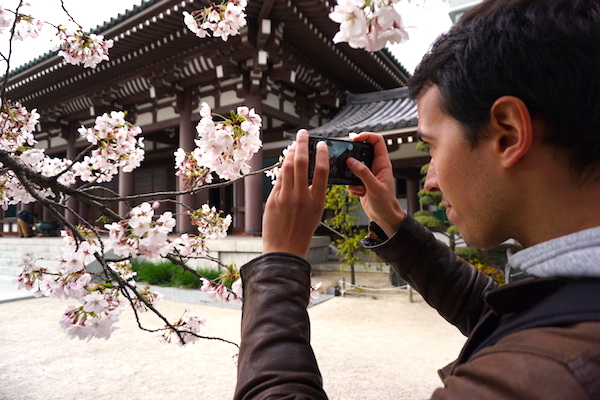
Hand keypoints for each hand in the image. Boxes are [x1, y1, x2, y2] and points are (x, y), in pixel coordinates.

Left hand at [262, 129, 328, 257]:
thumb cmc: (302, 231)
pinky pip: (279, 179)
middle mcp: (302, 197)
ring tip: (293, 145)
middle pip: (302, 163)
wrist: (285, 250)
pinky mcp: (273, 200)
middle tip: (302, 133)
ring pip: (288, 167)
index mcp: (318, 201)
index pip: (322, 170)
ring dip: (290, 153)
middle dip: (302, 144)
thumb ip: (313, 192)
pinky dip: (282, 168)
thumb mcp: (315, 212)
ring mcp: (286, 198)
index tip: (321, 144)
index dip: (322, 154)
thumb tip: (308, 170)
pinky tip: (285, 162)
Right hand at [346, 132, 404, 236]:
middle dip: (352, 157)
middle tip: (345, 161)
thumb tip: (351, 161)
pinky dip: (351, 187)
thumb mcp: (374, 187)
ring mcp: (367, 175)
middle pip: (362, 151)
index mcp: (383, 164)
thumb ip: (363, 173)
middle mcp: (375, 167)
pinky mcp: (361, 183)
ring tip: (357, 185)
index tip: (354, 139)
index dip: (366, 136)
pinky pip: (350, 179)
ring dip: (351, 176)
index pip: (377, 141)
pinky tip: (359, 194)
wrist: (385, 218)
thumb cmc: (386, 204)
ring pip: (353, 166)